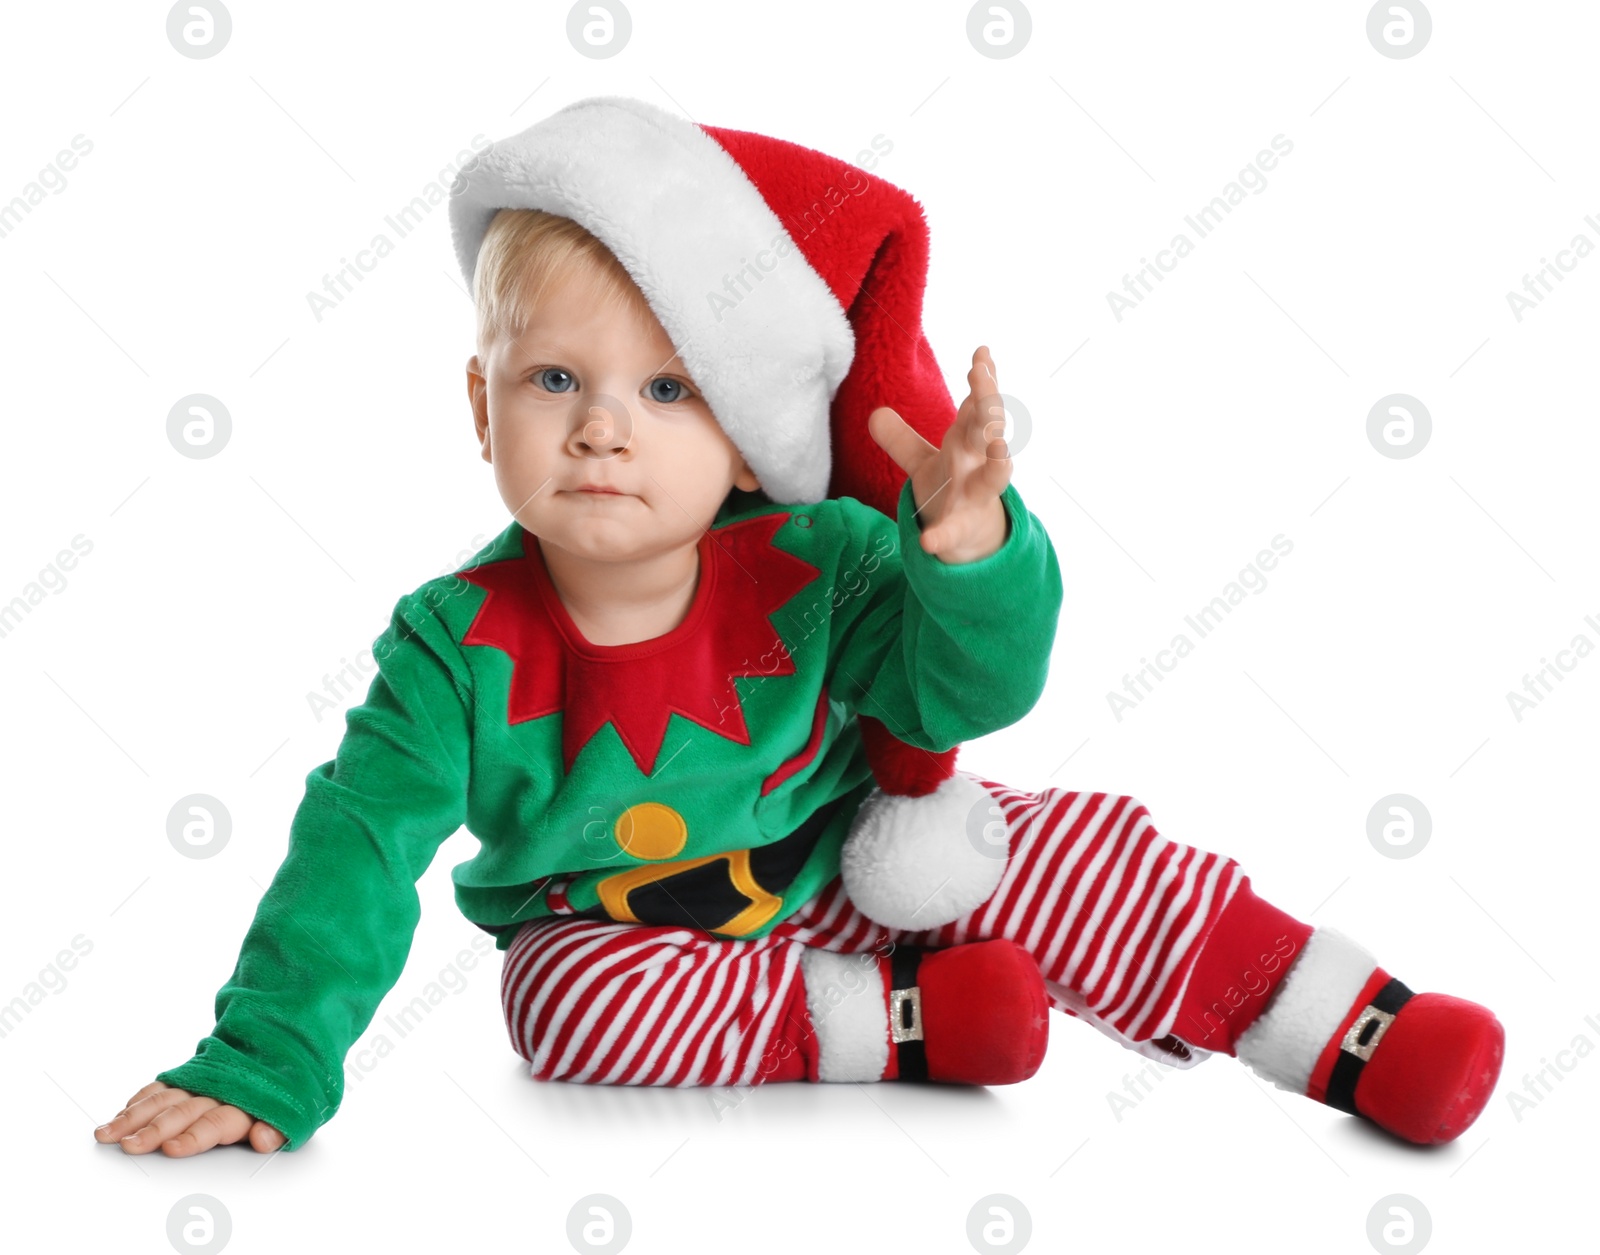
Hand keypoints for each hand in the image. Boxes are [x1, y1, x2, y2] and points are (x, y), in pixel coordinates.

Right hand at [94, 1080, 285, 1156]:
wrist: (287, 1038)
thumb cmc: (289, 1085)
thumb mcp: (297, 1109)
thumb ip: (278, 1128)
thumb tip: (262, 1139)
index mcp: (247, 1103)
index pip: (217, 1123)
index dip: (194, 1137)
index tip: (172, 1148)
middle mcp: (219, 1091)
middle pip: (183, 1113)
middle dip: (154, 1131)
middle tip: (129, 1145)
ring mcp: (202, 1082)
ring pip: (164, 1099)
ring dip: (135, 1117)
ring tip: (109, 1132)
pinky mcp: (191, 1074)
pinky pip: (162, 1086)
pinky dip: (141, 1099)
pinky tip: (122, 1112)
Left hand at [868, 345, 1011, 563]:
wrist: (966, 539)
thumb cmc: (950, 489)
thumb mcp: (922, 462)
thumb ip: (900, 440)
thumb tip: (875, 413)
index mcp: (967, 443)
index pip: (978, 406)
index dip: (983, 380)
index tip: (982, 353)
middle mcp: (977, 464)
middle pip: (987, 430)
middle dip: (987, 403)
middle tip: (982, 374)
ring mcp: (974, 496)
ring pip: (994, 477)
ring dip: (999, 463)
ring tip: (1001, 447)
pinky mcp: (962, 528)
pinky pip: (953, 532)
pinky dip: (941, 537)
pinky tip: (928, 542)